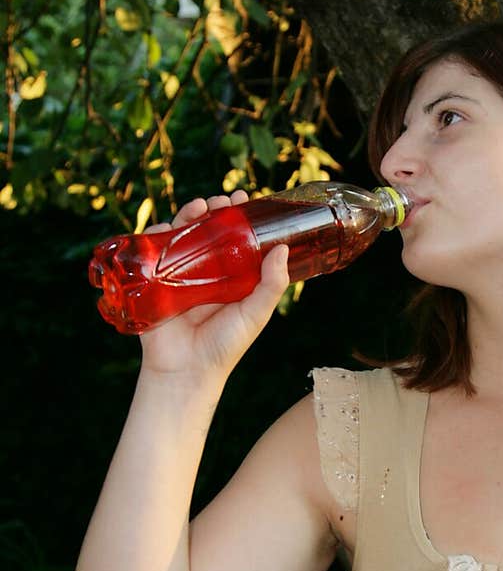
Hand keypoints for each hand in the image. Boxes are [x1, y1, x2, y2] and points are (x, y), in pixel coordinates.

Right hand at [137, 190, 289, 386]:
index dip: (237, 218)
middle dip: (212, 210)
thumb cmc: (225, 346)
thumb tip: (282, 249)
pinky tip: (167, 226)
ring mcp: (178, 275)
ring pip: (180, 235)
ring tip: (199, 207)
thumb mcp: (256, 314)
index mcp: (230, 277)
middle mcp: (204, 272)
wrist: (186, 371)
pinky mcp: (154, 281)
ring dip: (187, 215)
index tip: (244, 199)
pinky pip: (152, 252)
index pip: (233, 238)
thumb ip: (271, 285)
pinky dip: (157, 234)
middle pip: (205, 230)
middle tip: (221, 201)